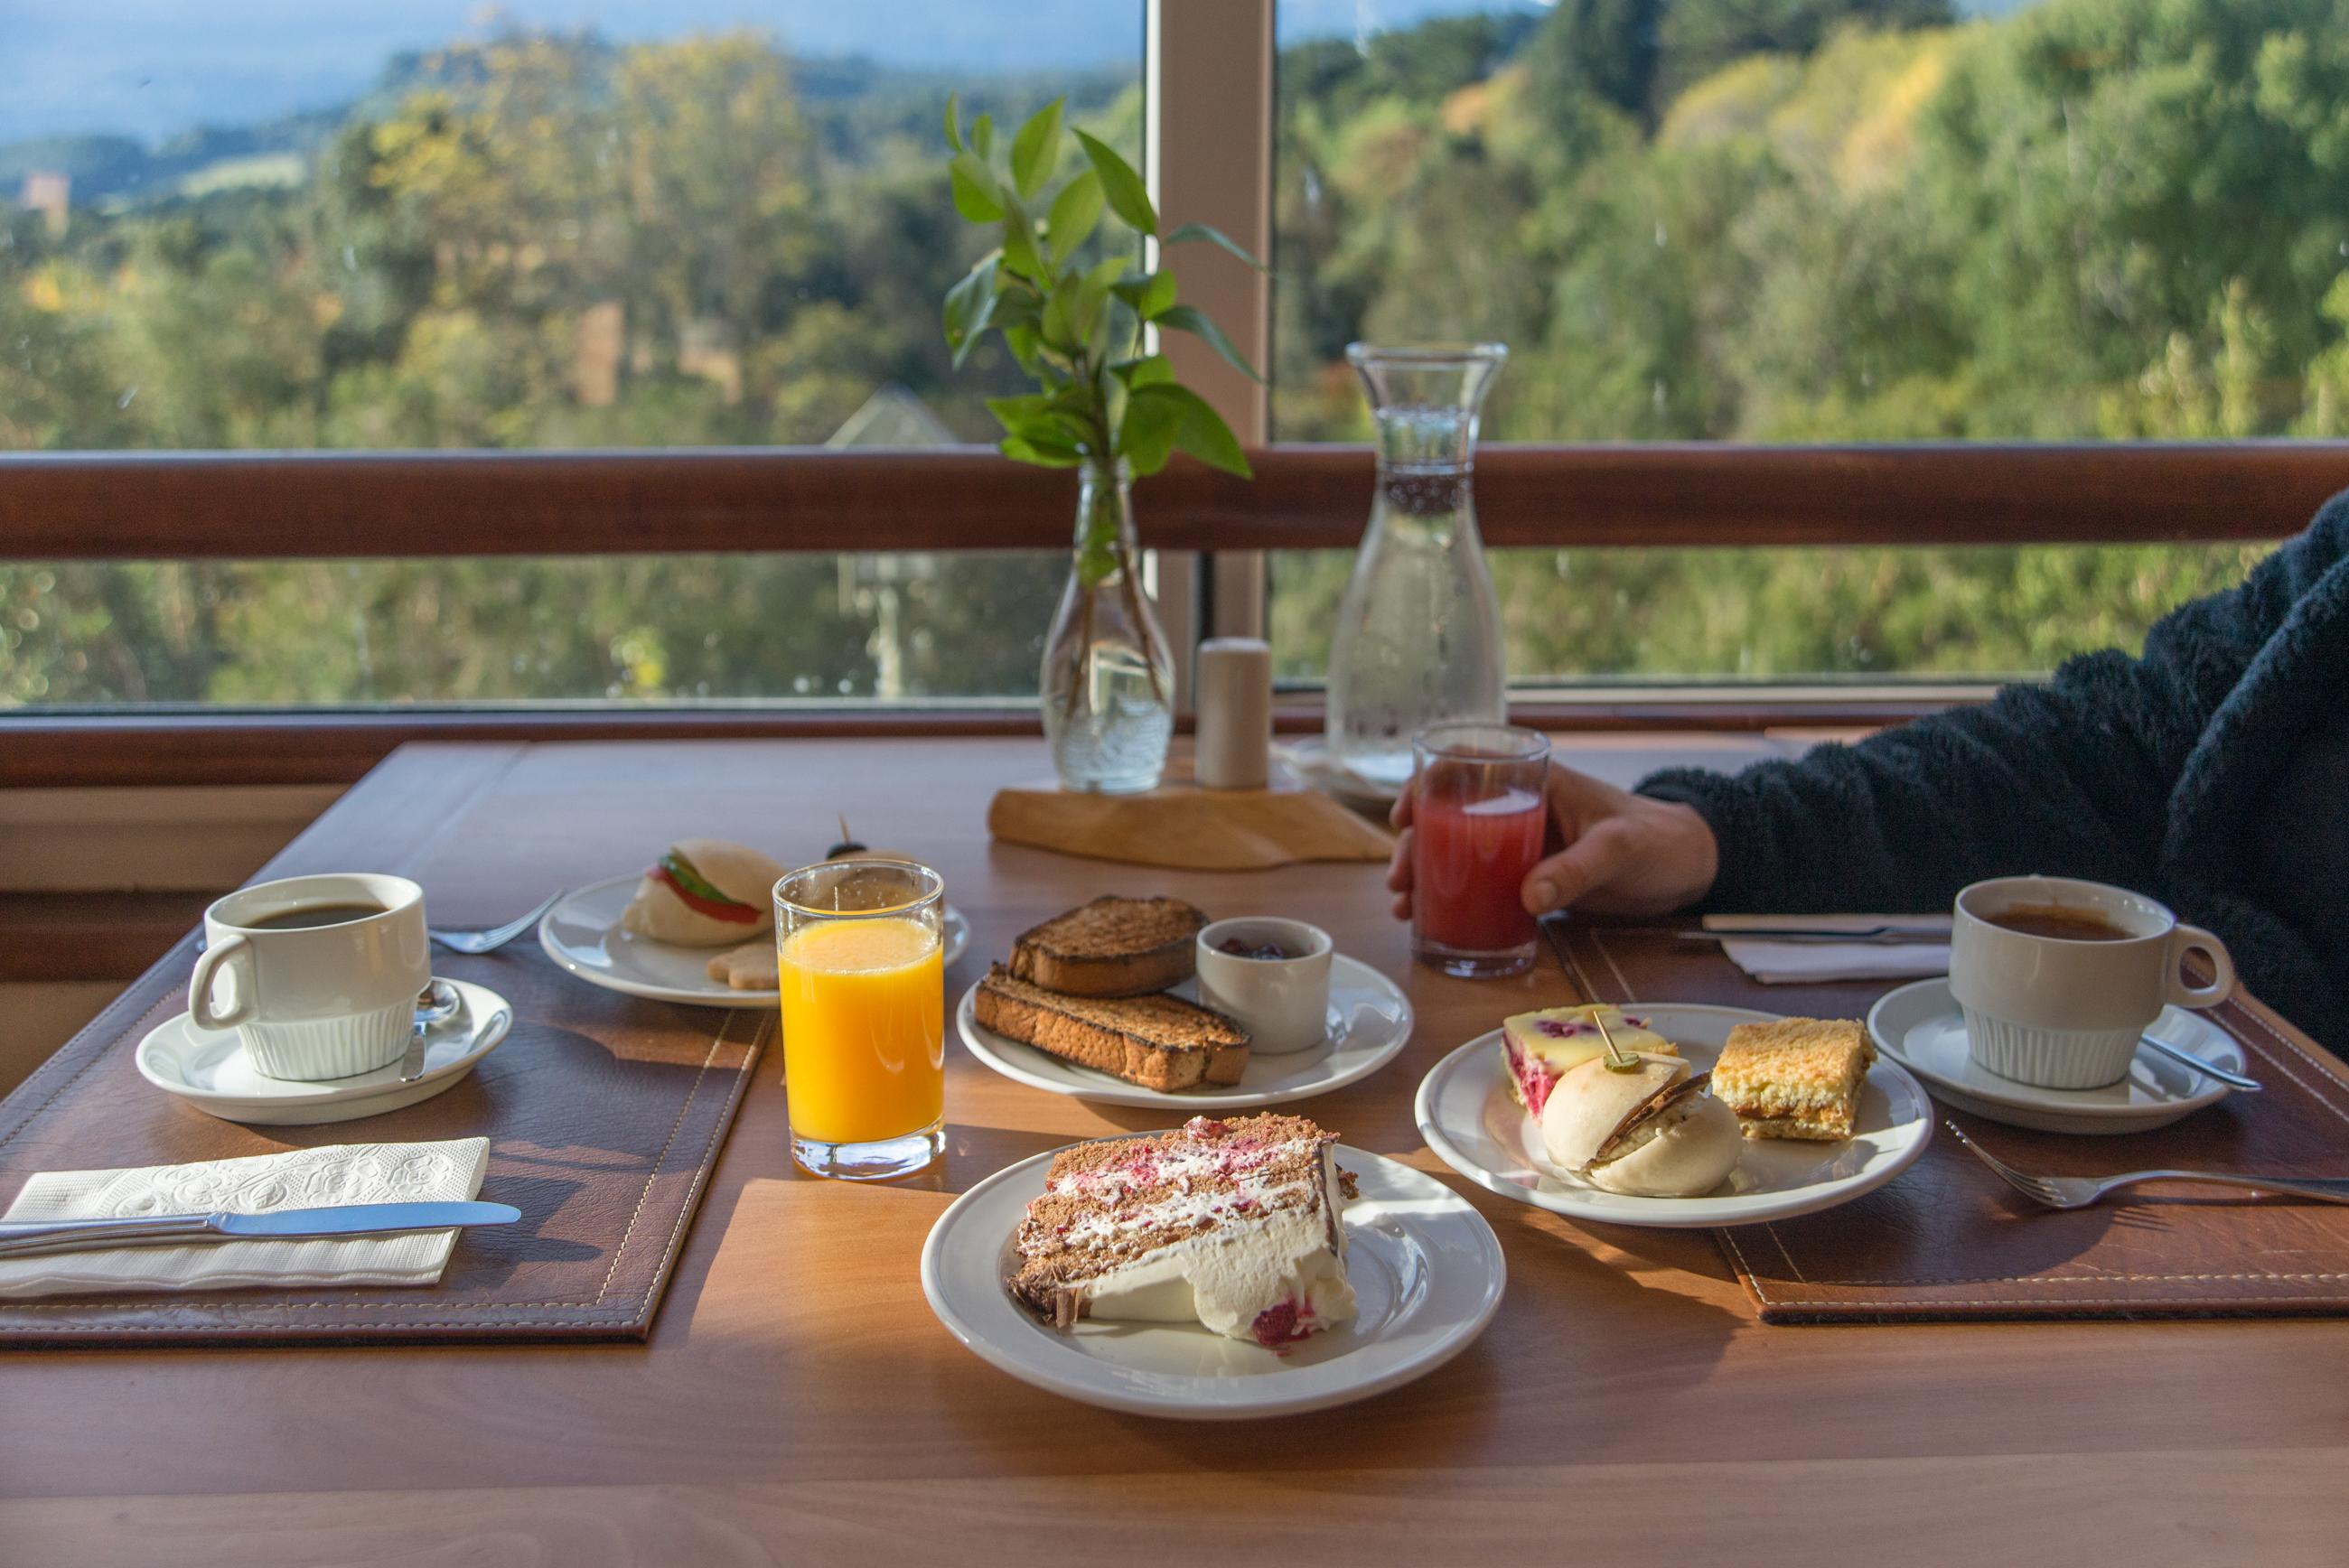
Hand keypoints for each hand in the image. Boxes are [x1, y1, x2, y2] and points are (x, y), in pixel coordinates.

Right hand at [1385, 763, 1719, 920]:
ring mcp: (1524, 846)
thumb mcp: (1620, 849)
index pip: (1470, 766)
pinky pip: (1483, 884)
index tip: (1405, 818)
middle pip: (1452, 818)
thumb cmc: (1659, 840)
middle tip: (1400, 881)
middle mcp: (1521, 810)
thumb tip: (1527, 896)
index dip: (1427, 785)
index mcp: (1538, 782)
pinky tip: (1432, 921)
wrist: (1689, 867)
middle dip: (1417, 846)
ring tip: (1405, 907)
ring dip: (1428, 877)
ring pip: (1460, 854)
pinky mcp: (1533, 879)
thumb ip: (1577, 868)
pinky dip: (1456, 899)